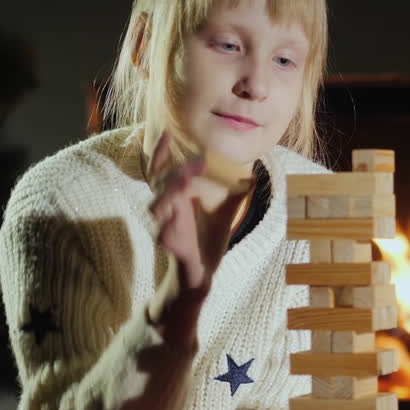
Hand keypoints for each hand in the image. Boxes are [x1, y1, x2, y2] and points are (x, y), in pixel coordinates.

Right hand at [148, 132, 249, 290]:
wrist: (200, 277)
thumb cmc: (207, 243)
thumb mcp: (226, 216)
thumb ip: (235, 196)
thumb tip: (252, 179)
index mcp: (178, 200)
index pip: (163, 171)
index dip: (161, 152)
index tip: (167, 133)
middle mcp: (169, 211)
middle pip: (160, 182)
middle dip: (174, 171)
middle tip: (195, 164)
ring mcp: (167, 228)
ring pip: (158, 206)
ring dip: (169, 195)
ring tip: (184, 185)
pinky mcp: (171, 248)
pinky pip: (166, 235)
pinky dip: (171, 228)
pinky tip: (176, 221)